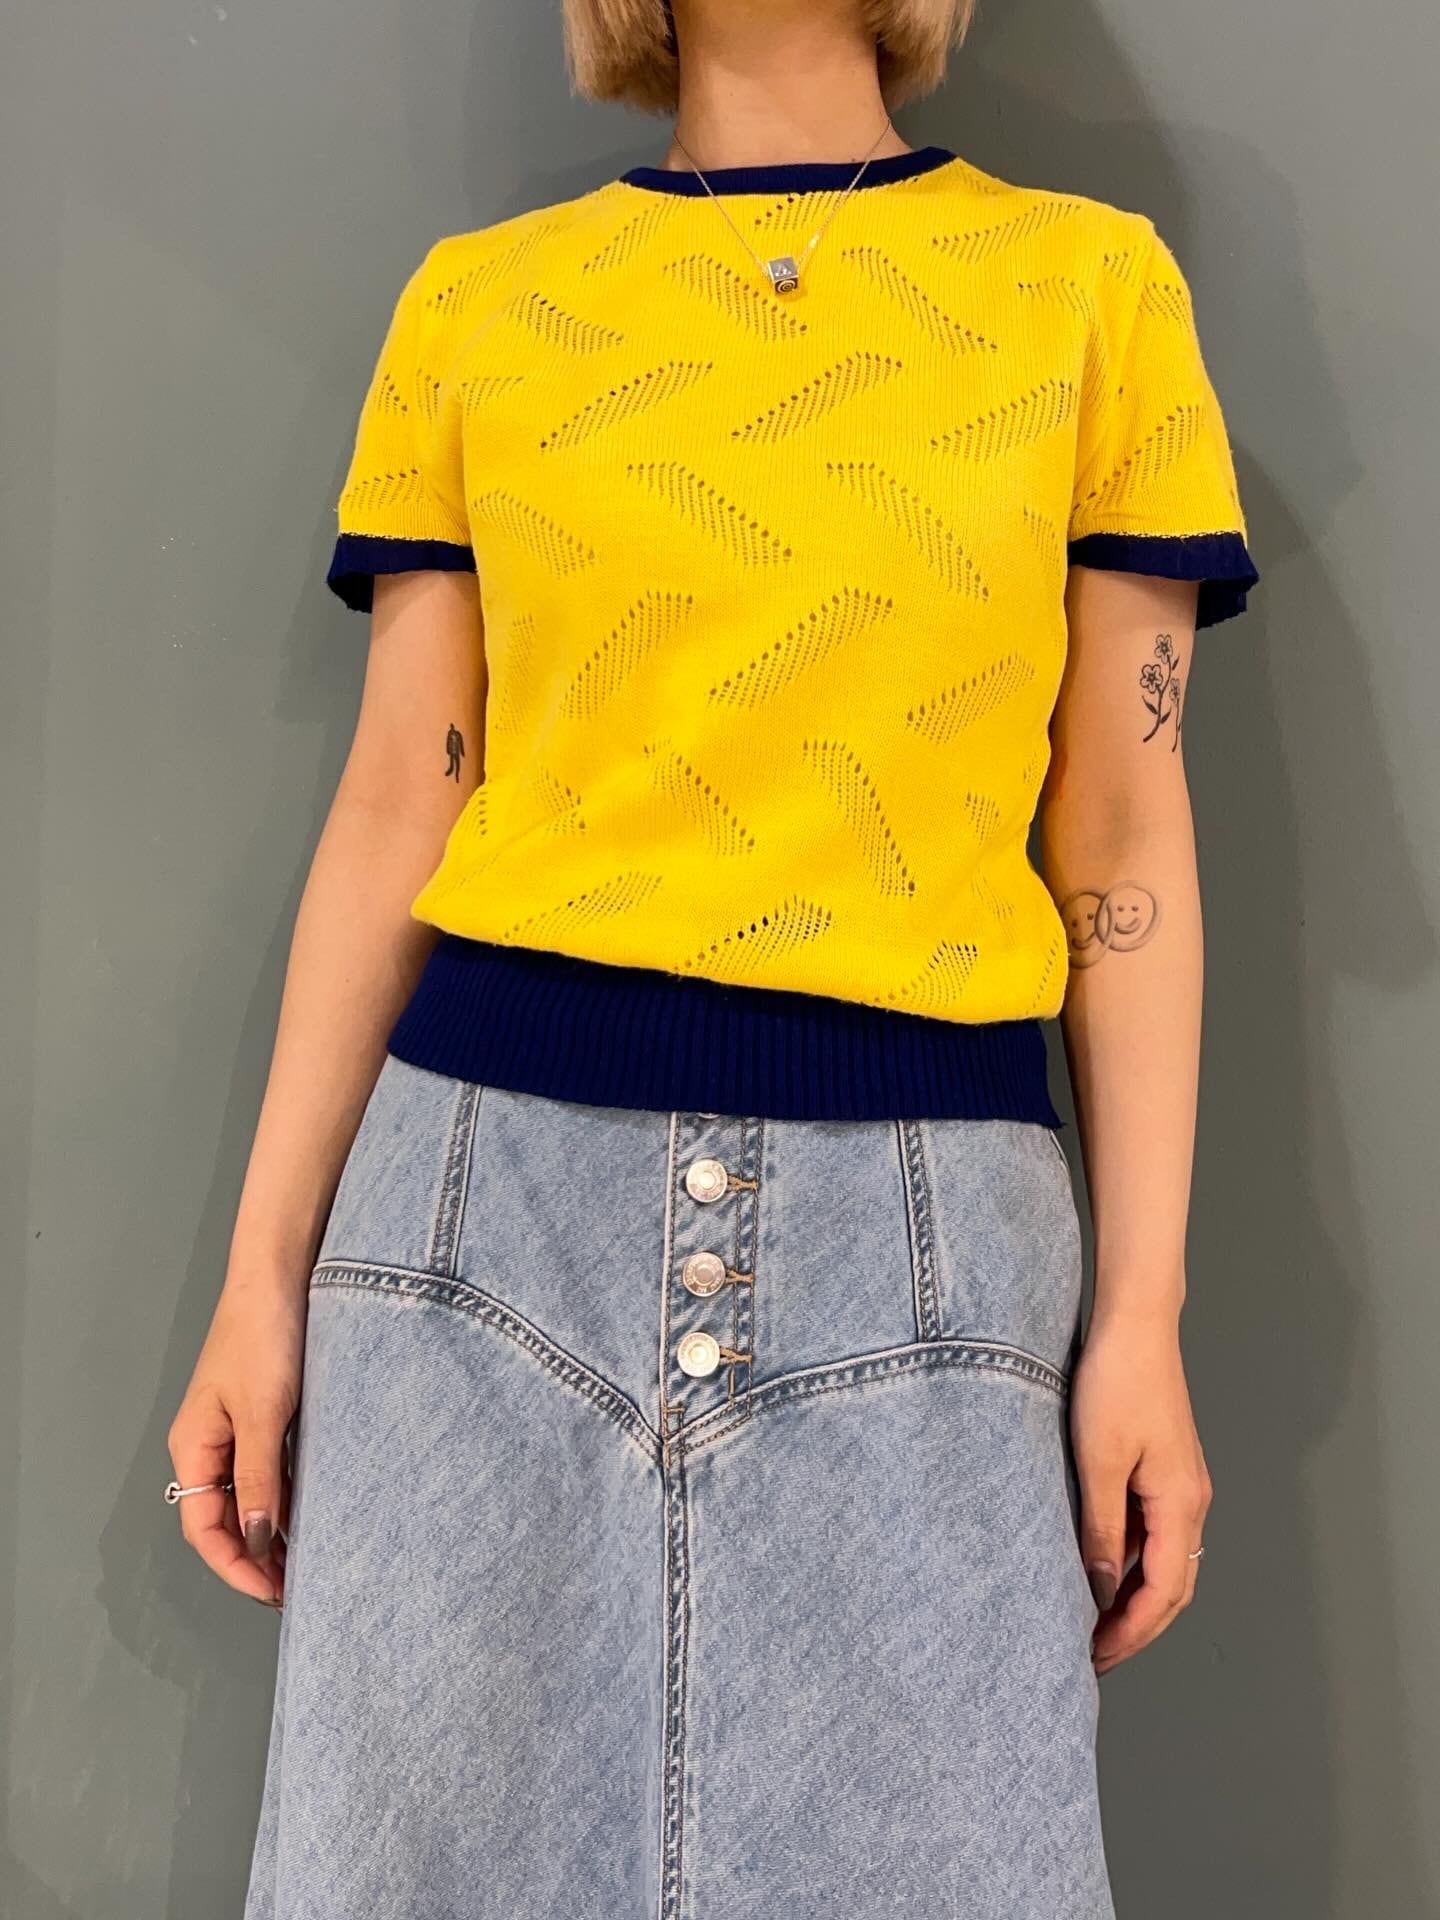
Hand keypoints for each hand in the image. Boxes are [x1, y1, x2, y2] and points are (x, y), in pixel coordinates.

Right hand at [167, 1276, 306, 1606]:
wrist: (279, 1275)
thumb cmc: (264, 1335)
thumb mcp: (263, 1413)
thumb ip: (260, 1478)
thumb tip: (259, 1539)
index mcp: (195, 1446)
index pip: (205, 1528)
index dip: (236, 1566)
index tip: (272, 1593)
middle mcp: (210, 1443)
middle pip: (224, 1519)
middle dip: (253, 1560)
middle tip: (294, 1591)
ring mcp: (237, 1429)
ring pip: (249, 1497)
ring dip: (271, 1533)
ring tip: (305, 1565)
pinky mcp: (265, 1415)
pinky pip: (270, 1471)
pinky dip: (286, 1499)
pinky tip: (310, 1516)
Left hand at [1070, 1311, 1211, 1675]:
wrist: (1134, 1322)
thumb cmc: (1117, 1380)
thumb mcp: (1098, 1461)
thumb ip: (1100, 1527)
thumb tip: (1097, 1588)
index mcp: (1181, 1503)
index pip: (1164, 1594)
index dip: (1130, 1633)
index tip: (1094, 1657)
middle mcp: (1190, 1500)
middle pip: (1171, 1587)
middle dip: (1134, 1627)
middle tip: (1091, 1655)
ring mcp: (1179, 1483)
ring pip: (1161, 1560)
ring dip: (1131, 1596)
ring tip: (1089, 1620)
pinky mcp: (1163, 1468)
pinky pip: (1151, 1531)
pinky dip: (1128, 1561)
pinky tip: (1095, 1566)